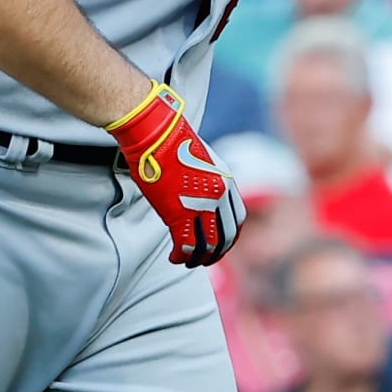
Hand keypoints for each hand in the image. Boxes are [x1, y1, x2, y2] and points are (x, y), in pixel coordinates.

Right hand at [106, 82, 244, 266]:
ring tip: (186, 261)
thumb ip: (207, 179)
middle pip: (225, 237)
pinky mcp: (178, 213)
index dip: (229, 237)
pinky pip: (185, 245)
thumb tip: (200, 190)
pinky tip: (173, 257)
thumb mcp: (202, 158)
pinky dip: (180, 256)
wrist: (154, 130)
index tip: (219, 243)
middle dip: (215, 253)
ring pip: (207, 246)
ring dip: (197, 258)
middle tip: (203, 259)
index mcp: (226, 182)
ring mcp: (200, 206)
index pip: (237, 220)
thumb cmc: (171, 138)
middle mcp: (219, 197)